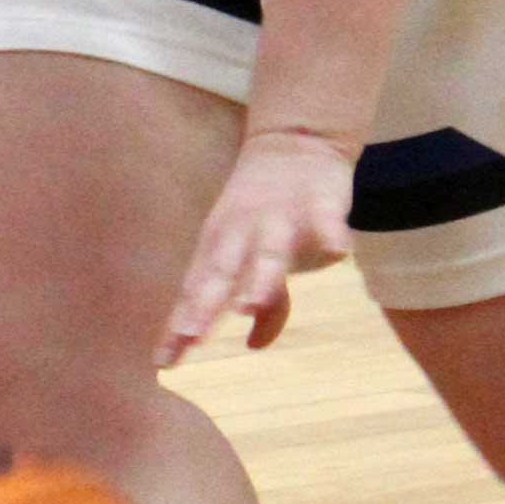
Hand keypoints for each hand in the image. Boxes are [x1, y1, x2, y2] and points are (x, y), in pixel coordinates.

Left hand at [162, 122, 354, 363]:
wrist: (296, 142)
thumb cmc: (269, 214)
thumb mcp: (258, 258)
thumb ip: (261, 304)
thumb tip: (253, 345)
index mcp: (220, 247)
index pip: (197, 292)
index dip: (182, 324)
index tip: (165, 361)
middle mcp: (242, 233)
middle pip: (221, 272)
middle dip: (206, 303)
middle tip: (192, 335)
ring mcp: (280, 217)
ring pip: (269, 251)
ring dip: (259, 278)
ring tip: (248, 306)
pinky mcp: (320, 201)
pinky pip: (326, 219)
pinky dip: (332, 234)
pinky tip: (339, 253)